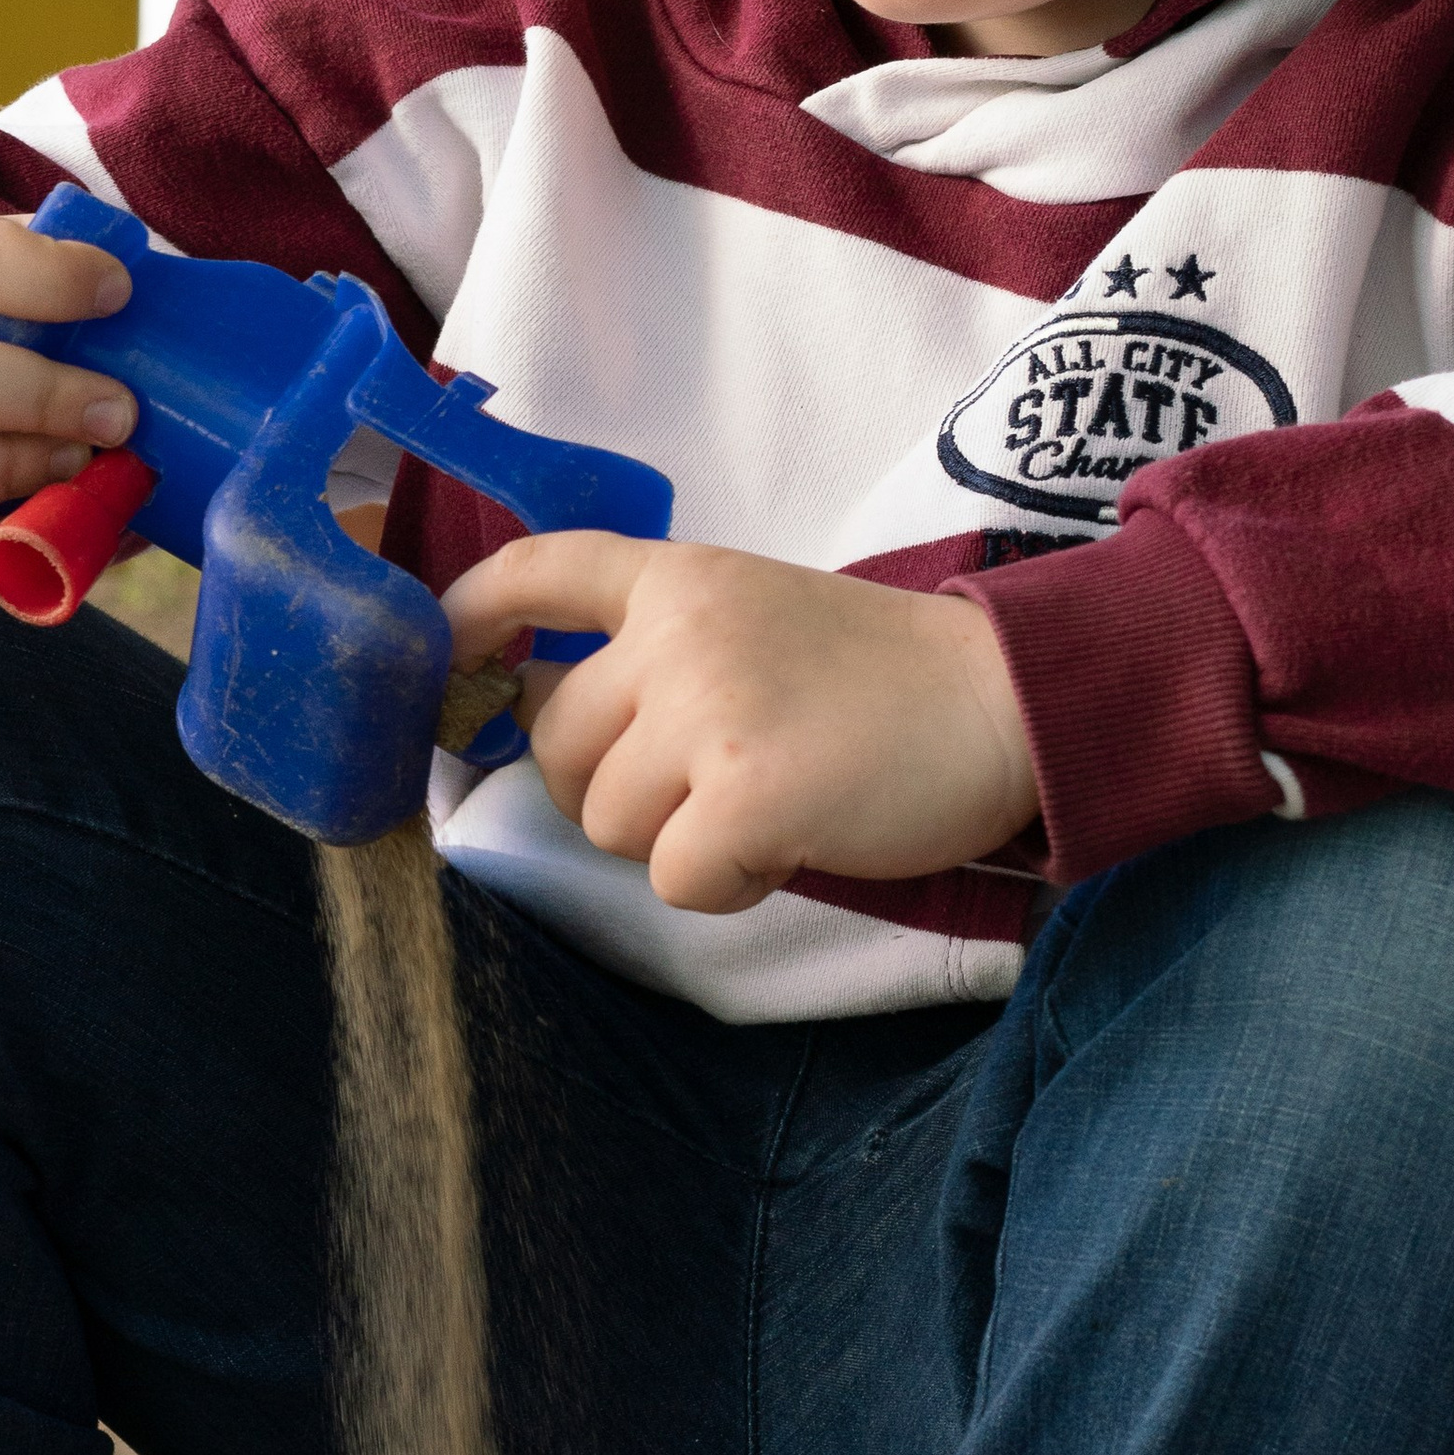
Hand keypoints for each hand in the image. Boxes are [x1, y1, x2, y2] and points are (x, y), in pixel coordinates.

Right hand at [0, 210, 134, 586]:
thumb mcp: (11, 285)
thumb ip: (77, 291)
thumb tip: (179, 319)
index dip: (44, 276)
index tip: (119, 294)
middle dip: (43, 399)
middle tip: (120, 415)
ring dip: (14, 475)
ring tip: (82, 468)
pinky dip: (23, 550)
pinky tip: (87, 530)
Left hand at [441, 534, 1039, 915]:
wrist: (1007, 699)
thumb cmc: (891, 677)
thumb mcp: (762, 615)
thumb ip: (665, 648)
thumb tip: (554, 714)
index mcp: (681, 576)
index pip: (539, 569)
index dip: (469, 615)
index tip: (446, 657)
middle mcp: (677, 633)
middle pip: (556, 743)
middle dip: (617, 786)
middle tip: (718, 780)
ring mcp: (707, 711)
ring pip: (606, 821)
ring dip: (677, 838)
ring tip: (774, 799)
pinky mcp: (744, 795)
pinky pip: (674, 879)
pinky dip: (728, 885)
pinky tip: (795, 841)